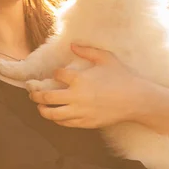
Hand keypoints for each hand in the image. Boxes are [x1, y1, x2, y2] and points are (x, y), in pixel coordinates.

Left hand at [28, 43, 149, 128]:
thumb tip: (71, 45)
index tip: (58, 73)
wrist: (136, 100)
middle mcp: (76, 97)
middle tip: (32, 93)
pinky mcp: (85, 123)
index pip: (57, 75)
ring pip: (53, 114)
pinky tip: (55, 115)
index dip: (56, 73)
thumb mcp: (106, 58)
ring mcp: (80, 112)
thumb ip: (87, 50)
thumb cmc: (122, 76)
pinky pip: (65, 123)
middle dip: (36, 95)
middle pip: (47, 97)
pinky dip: (57, 119)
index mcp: (80, 79)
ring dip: (43, 110)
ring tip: (40, 106)